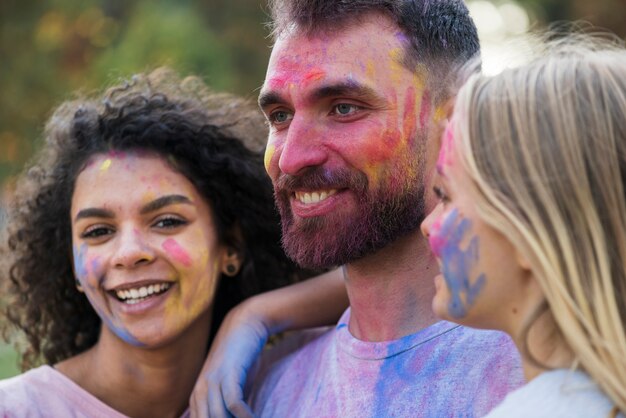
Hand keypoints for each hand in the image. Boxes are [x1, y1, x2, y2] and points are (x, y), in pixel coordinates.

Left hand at [190, 303, 267, 417]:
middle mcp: (200, 392)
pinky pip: (234, 403)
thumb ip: (228, 407)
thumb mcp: (231, 387)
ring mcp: (212, 381)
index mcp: (197, 398)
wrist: (244, 325)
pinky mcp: (229, 373)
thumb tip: (235, 417)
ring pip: (219, 417)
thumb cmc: (240, 359)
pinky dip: (246, 416)